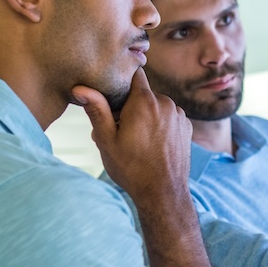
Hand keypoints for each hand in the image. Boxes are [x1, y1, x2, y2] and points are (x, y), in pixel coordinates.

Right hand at [73, 69, 191, 205]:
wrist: (163, 193)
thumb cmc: (131, 168)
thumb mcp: (106, 140)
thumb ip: (96, 110)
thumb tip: (81, 88)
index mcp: (144, 101)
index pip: (134, 74)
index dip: (122, 82)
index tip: (114, 97)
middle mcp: (166, 103)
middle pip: (143, 93)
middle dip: (130, 106)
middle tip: (118, 130)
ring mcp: (179, 115)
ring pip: (157, 105)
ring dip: (146, 116)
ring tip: (134, 140)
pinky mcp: (187, 127)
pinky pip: (169, 117)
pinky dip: (160, 125)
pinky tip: (152, 144)